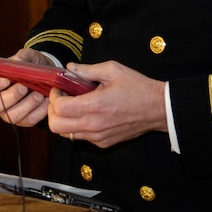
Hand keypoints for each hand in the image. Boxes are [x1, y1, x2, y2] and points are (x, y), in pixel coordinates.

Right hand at [0, 48, 50, 126]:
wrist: (47, 76)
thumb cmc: (30, 65)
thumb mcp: (27, 56)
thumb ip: (21, 57)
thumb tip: (17, 62)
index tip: (6, 79)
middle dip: (9, 97)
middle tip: (23, 87)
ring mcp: (8, 112)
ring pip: (10, 116)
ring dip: (26, 105)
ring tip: (39, 94)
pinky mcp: (22, 120)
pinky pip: (28, 120)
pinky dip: (39, 111)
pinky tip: (46, 100)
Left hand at [47, 60, 167, 147]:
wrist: (159, 108)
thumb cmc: (137, 87)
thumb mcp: (112, 70)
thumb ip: (87, 69)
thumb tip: (70, 68)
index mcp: (94, 106)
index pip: (58, 108)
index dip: (53, 96)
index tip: (59, 88)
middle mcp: (93, 125)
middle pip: (56, 126)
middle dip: (52, 111)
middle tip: (61, 99)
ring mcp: (98, 137)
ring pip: (66, 134)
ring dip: (63, 120)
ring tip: (73, 105)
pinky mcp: (103, 143)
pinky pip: (80, 137)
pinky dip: (76, 127)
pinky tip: (86, 113)